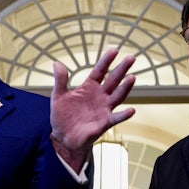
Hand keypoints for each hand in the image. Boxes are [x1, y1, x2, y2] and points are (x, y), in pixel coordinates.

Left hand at [50, 48, 135, 170]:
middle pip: (113, 80)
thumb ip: (60, 80)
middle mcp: (99, 96)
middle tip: (131, 58)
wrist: (63, 137)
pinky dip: (124, 115)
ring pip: (118, 96)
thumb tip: (57, 63)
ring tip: (132, 77)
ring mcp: (104, 109)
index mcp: (89, 87)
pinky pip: (116, 118)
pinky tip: (131, 110)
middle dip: (122, 69)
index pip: (100, 71)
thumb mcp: (58, 96)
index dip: (106, 61)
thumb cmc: (62, 116)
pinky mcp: (104, 123)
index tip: (114, 50)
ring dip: (125, 88)